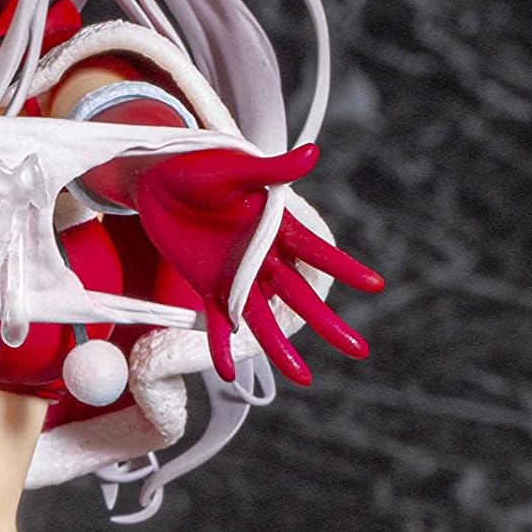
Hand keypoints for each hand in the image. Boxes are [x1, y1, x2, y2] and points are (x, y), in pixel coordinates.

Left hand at [131, 141, 383, 385]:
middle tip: (360, 350)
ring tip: (304, 379)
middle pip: (300, 296)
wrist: (157, 177)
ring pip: (263, 318)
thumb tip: (312, 152)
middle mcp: (262, 256)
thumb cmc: (200, 164)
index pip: (316, 252)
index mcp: (275, 226)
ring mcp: (235, 275)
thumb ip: (272, 170)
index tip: (375, 285)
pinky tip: (226, 374)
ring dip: (281, 349)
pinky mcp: (207, 285)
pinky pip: (217, 323)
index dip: (344, 269)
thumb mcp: (235, 167)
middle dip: (328, 323)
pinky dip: (220, 347)